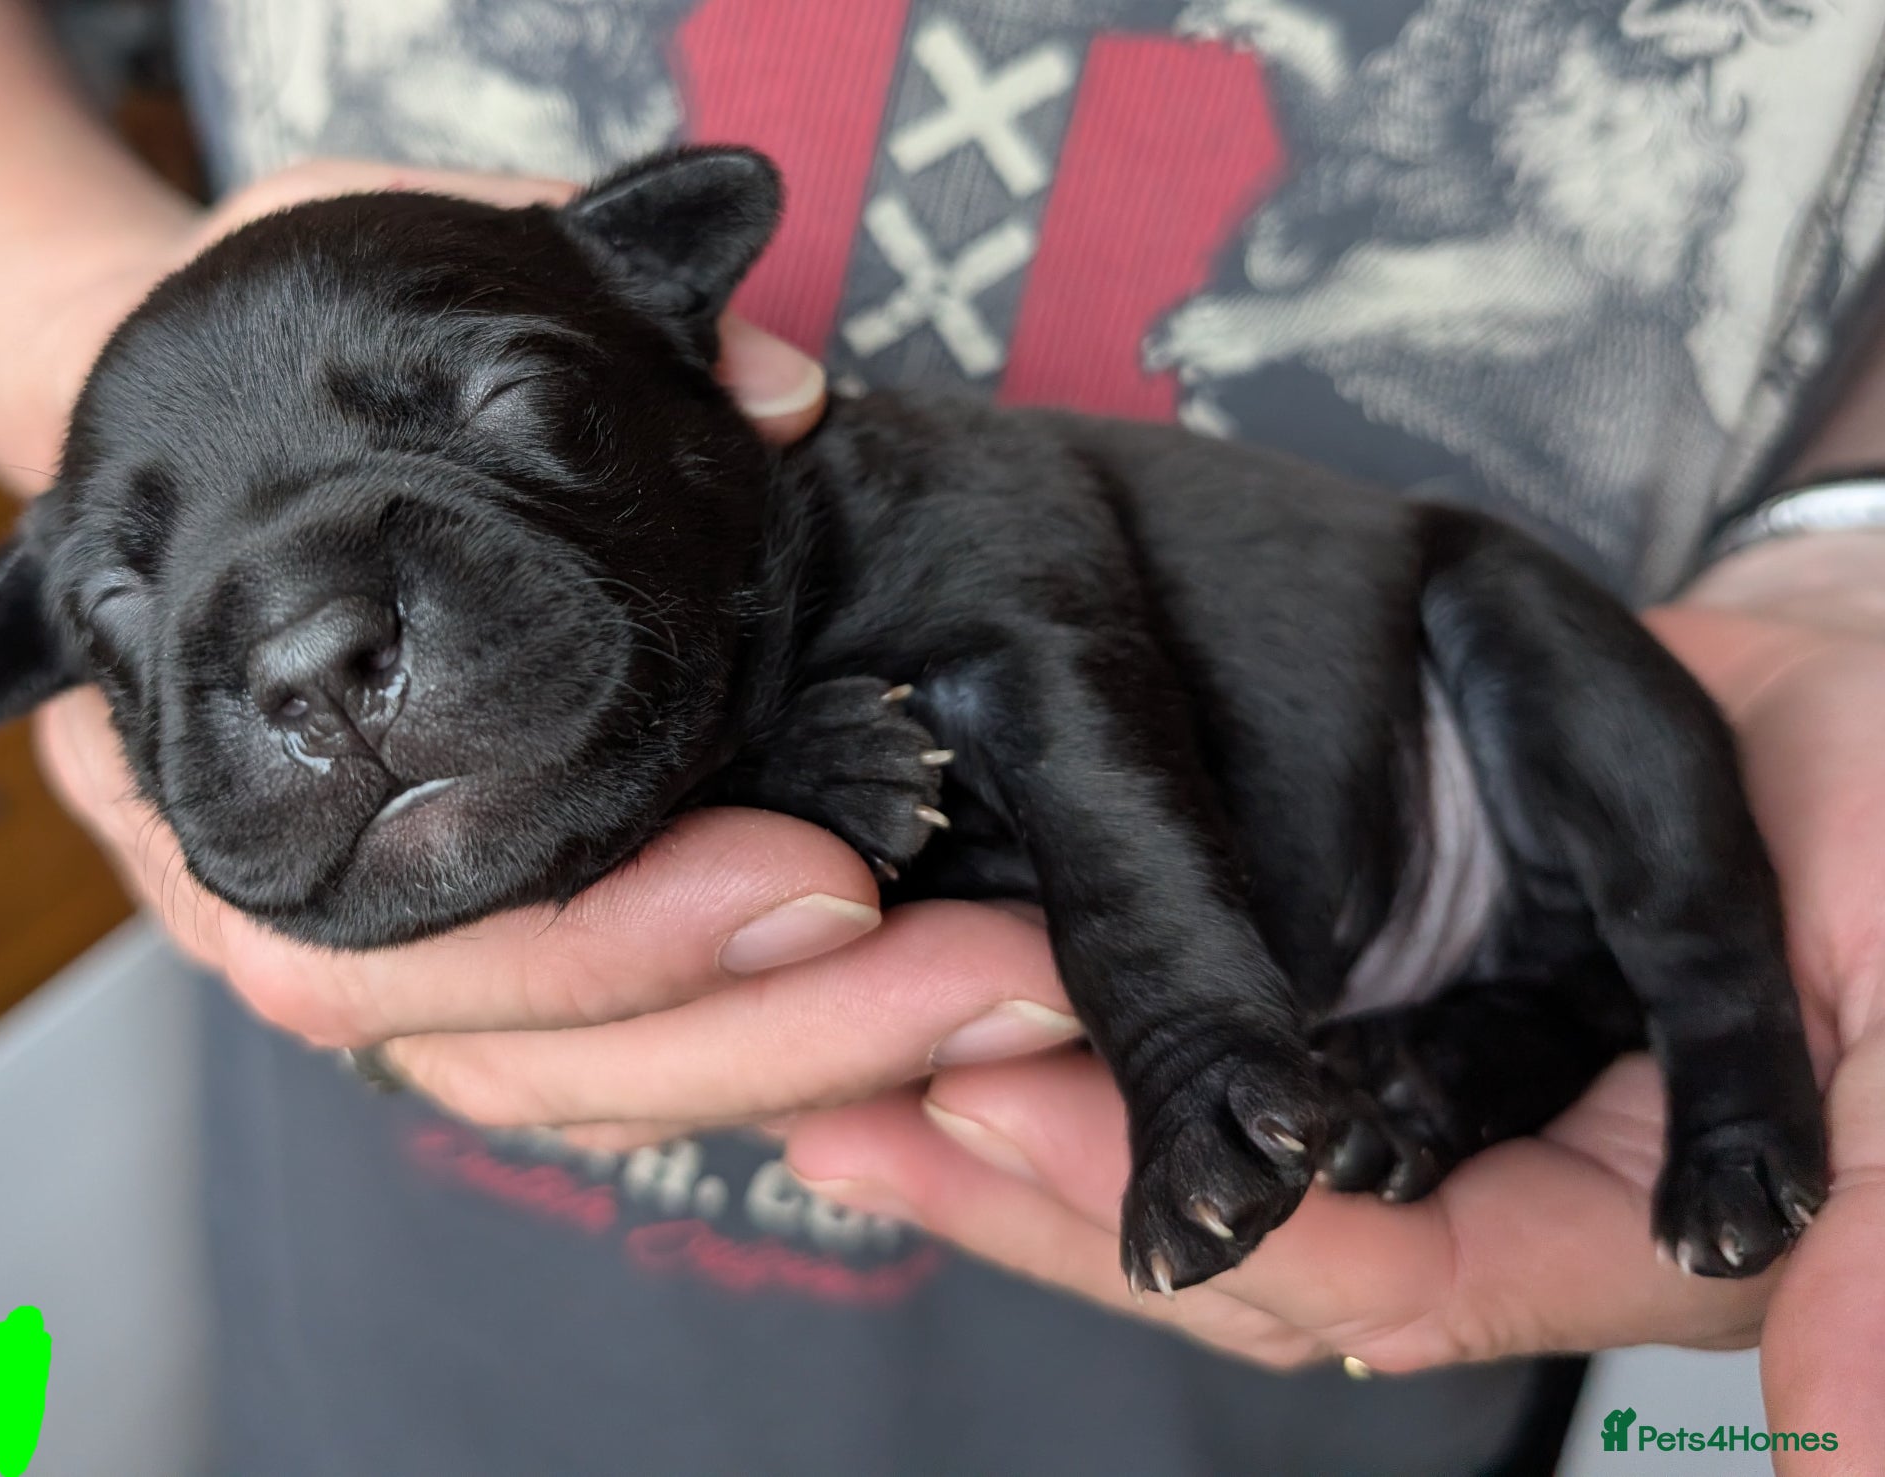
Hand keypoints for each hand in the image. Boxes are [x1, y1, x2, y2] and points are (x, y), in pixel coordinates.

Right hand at [35, 160, 1102, 1144]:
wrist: (205, 455)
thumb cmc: (270, 373)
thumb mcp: (344, 260)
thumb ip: (545, 284)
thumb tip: (791, 390)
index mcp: (242, 779)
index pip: (413, 936)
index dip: (622, 937)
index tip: (831, 882)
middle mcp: (313, 913)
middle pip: (525, 1056)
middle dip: (772, 1027)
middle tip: (987, 975)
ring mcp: (406, 968)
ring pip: (592, 1093)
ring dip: (808, 1065)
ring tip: (1001, 1002)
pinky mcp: (495, 986)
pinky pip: (622, 1080)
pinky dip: (770, 1063)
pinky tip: (928, 1024)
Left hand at [784, 539, 1884, 1469]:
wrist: (1872, 709)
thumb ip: (1878, 1251)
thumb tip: (1852, 1463)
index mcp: (1604, 1229)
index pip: (1384, 1276)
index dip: (1210, 1224)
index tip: (1000, 1116)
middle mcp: (1483, 1182)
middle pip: (1240, 1239)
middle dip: (1046, 1191)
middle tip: (844, 1113)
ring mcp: (1410, 1084)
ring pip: (1198, 1144)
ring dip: (1025, 1113)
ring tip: (827, 1063)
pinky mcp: (1365, 990)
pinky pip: (1208, 1032)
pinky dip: (1088, 1013)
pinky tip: (947, 976)